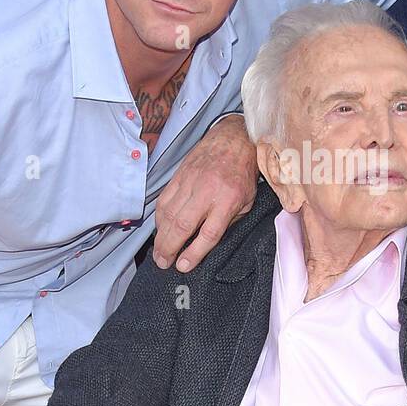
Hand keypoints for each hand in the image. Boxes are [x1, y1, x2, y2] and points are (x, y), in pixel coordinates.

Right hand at [152, 114, 256, 271]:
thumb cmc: (243, 173)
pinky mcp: (179, 176)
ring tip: (159, 253)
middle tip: (163, 263)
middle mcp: (207, 191)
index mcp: (229, 200)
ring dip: (161, 237)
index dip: (194, 252)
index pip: (209, 232)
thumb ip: (229, 221)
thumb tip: (209, 243)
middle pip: (183, 225)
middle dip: (170, 248)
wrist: (232, 139)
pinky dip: (159, 219)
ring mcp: (190, 182)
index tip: (184, 266)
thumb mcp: (247, 201)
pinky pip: (164, 201)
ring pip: (170, 214)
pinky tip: (160, 230)